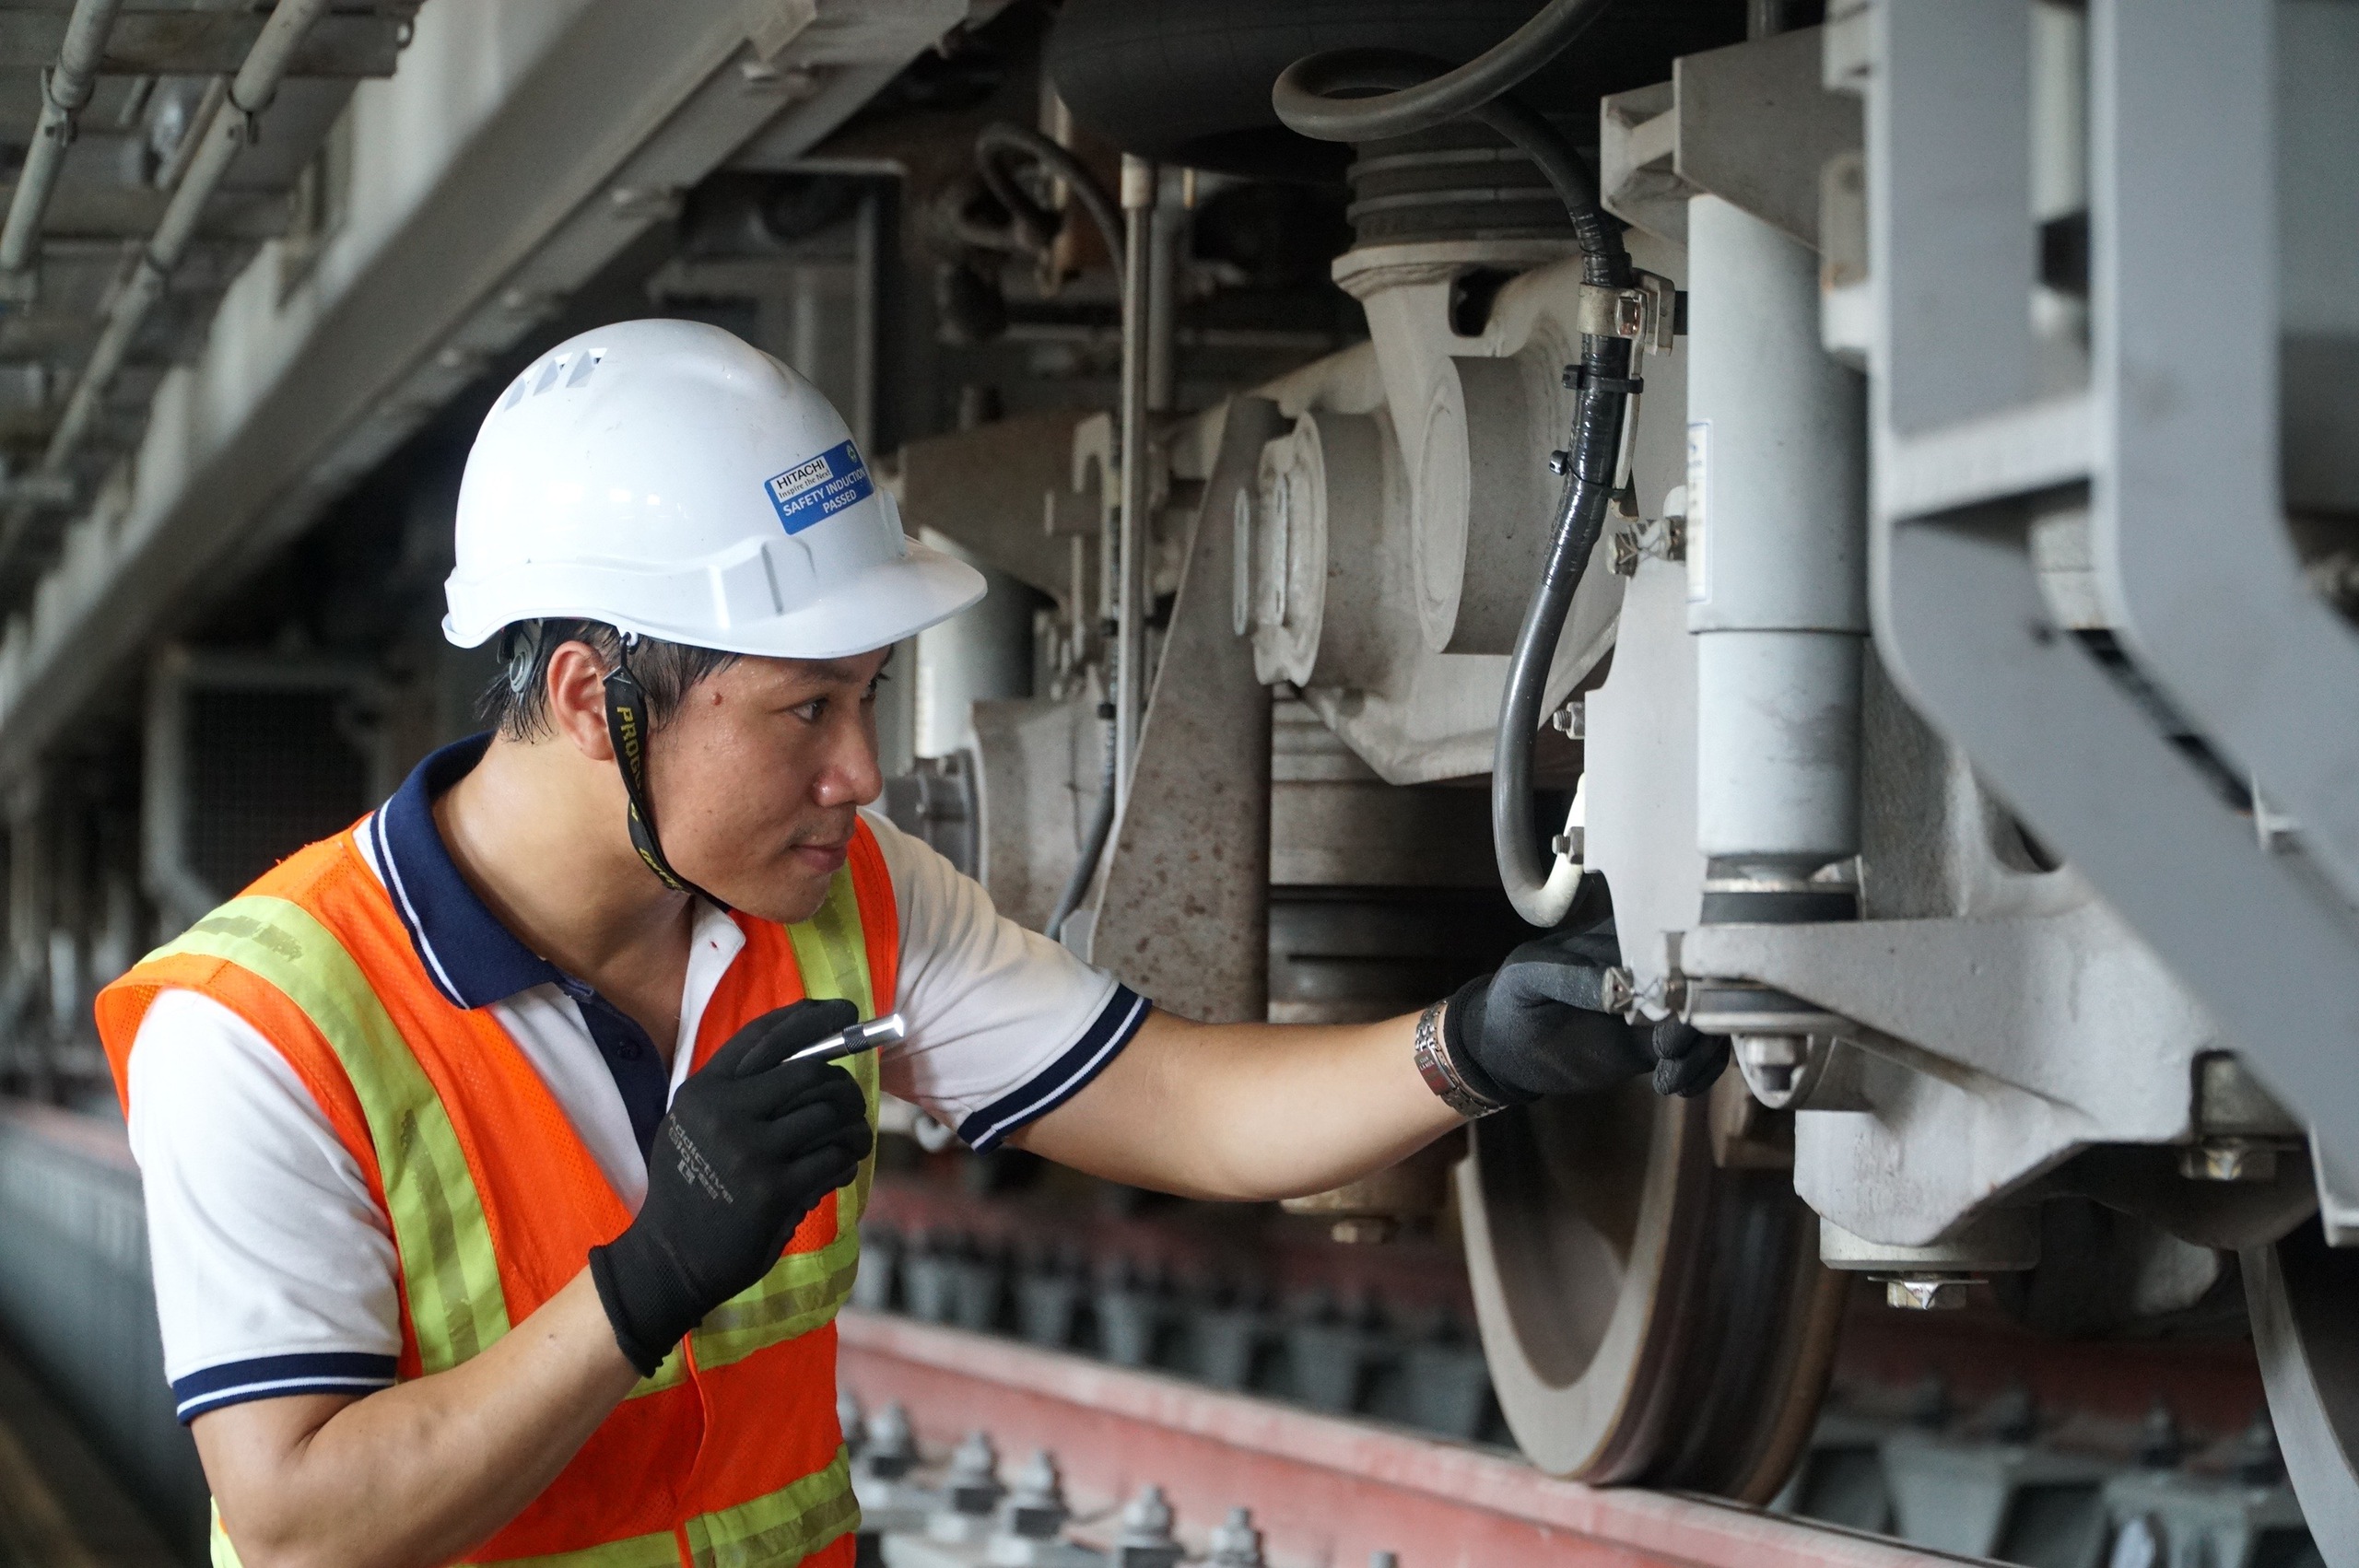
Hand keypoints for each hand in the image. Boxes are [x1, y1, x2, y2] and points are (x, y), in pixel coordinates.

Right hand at [589, 999, 873, 1374]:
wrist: (671, 1261)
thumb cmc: (690, 1188)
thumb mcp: (694, 1126)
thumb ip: (740, 1092)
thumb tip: (813, 1054)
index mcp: (704, 1090)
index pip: (768, 1035)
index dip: (814, 1018)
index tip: (846, 1013)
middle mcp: (725, 1111)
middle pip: (812, 1071)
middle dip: (844, 1085)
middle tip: (853, 1102)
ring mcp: (751, 1150)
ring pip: (831, 1112)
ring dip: (852, 1126)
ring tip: (851, 1140)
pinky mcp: (774, 1189)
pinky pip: (834, 1158)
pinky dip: (845, 1161)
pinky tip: (837, 1170)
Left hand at [1443, 920, 1730, 1103]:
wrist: (1504, 1047)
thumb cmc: (1513, 998)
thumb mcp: (1528, 977)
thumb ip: (1569, 975)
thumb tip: (1619, 983)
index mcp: (1619, 937)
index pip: (1673, 945)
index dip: (1682, 976)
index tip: (1666, 1010)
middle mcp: (1647, 970)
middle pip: (1704, 986)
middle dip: (1699, 1021)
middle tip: (1666, 1051)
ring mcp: (1654, 1009)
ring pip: (1708, 1022)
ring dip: (1703, 1054)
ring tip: (1668, 1080)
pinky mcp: (1653, 1044)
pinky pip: (1697, 1054)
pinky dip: (1700, 1072)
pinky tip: (1675, 1086)